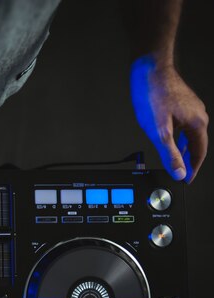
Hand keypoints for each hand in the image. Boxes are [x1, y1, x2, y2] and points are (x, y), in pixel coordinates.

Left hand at [130, 55, 208, 182]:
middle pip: (196, 144)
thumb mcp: (159, 130)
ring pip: (189, 134)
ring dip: (182, 147)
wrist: (149, 68)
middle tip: (180, 172)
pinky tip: (168, 138)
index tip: (187, 180)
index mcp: (198, 123)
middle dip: (188, 159)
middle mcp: (199, 114)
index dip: (193, 168)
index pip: (199, 153)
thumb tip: (179, 172)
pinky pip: (183, 125)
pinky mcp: (182, 102)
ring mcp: (191, 107)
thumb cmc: (153, 94)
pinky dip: (177, 135)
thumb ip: (169, 153)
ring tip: (174, 159)